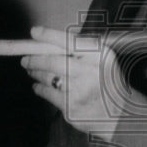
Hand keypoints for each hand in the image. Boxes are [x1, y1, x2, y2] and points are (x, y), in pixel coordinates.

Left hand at [21, 25, 123, 140]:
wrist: (120, 115)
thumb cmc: (107, 82)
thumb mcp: (103, 60)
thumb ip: (82, 49)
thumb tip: (49, 41)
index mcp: (99, 55)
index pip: (70, 41)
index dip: (49, 35)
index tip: (34, 32)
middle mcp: (89, 72)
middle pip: (53, 60)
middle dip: (34, 59)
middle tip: (26, 58)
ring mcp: (79, 91)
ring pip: (47, 77)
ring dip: (35, 72)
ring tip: (32, 70)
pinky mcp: (71, 108)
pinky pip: (47, 93)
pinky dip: (39, 88)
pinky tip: (38, 86)